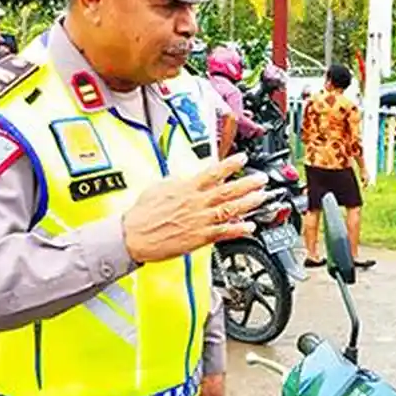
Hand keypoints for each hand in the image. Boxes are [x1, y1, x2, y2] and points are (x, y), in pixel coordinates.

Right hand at [122, 154, 267, 263]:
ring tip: (262, 197)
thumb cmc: (143, 214)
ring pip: (230, 209)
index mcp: (186, 189)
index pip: (212, 172)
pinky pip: (223, 233)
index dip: (230, 164)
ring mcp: (200, 221)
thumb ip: (178, 180)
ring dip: (248, 203)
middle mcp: (196, 203)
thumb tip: (189, 174)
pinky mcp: (199, 238)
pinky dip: (238, 229)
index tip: (243, 157)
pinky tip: (250, 226)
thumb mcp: (159, 187)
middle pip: (227, 190)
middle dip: (247, 183)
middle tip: (261, 178)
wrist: (133, 236)